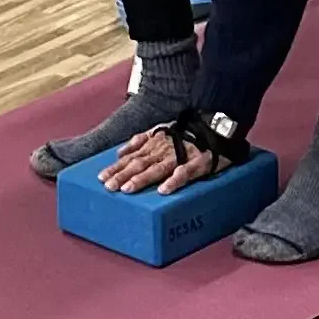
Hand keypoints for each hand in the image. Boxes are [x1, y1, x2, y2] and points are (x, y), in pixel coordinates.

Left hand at [99, 126, 224, 196]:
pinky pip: (184, 173)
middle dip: (123, 175)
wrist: (217, 127)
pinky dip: (174, 181)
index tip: (101, 178)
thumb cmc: (186, 133)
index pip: (131, 157)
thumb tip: (119, 152)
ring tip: (128, 189)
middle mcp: (163, 150)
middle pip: (140, 164)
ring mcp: (180, 156)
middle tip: (109, 187)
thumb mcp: (160, 131)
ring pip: (157, 169)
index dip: (116, 167)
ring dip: (142, 179)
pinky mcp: (198, 164)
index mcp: (154, 144)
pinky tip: (164, 191)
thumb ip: (139, 141)